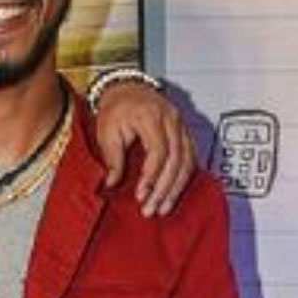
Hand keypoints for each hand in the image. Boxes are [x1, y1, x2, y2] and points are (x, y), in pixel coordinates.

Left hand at [94, 82, 196, 217]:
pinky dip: (184, 177)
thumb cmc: (115, 107)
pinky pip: (191, 157)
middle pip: (177, 160)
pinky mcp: (185, 132)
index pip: (159, 152)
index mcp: (151, 116)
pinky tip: (175, 192)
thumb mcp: (106, 131)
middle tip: (153, 209)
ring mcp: (182, 125)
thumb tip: (112, 183)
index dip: (151, 177)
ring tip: (164, 207)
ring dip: (176, 188)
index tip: (141, 196)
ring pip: (188, 161)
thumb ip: (112, 157)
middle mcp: (172, 120)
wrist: (126, 88)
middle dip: (165, 189)